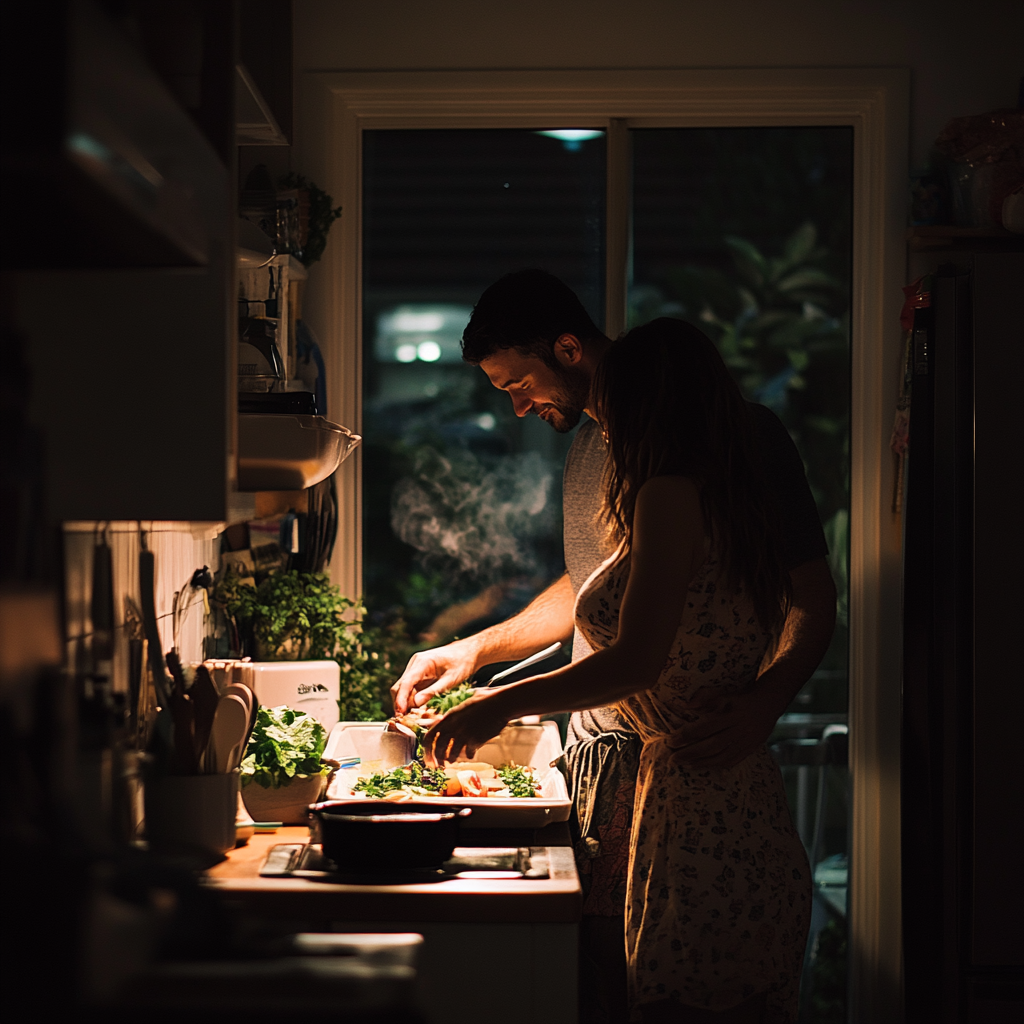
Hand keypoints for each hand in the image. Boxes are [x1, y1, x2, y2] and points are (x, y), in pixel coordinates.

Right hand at [391, 640, 479, 713]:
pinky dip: (412, 700)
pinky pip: (411, 689)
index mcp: (423, 662)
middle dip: (401, 704)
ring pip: (403, 689)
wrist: (469, 652)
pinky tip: (418, 710)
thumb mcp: (452, 679)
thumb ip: (433, 691)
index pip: (406, 682)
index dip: (401, 699)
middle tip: (407, 721)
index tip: (400, 713)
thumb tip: (415, 704)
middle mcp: (415, 664)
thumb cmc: (463, 663)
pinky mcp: (419, 674)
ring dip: (406, 703)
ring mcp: (416, 668)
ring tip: (414, 718)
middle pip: (400, 687)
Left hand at [422, 689, 511, 765]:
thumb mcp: (465, 705)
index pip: (430, 736)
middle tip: (439, 765)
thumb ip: (454, 715)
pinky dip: (469, 756)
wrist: (501, 703)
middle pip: (438, 748)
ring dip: (451, 759)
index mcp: (449, 716)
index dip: (427, 750)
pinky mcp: (476, 740)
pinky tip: (471, 754)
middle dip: (437, 759)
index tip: (428, 757)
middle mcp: (454, 726)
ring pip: (452, 754)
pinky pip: (468, 754)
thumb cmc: (486, 701)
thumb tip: (445, 720)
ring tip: (453, 761)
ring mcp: (464, 733)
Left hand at [667, 688, 782, 768]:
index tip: (671, 741)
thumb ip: (705, 698)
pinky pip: (732, 761)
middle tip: (673, 758)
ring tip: (684, 764)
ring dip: (701, 762)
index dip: (688, 735)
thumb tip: (687, 706)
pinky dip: (716, 765)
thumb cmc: (741, 698)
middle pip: (712, 745)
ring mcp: (746, 741)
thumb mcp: (724, 694)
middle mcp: (739, 730)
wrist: (769, 703)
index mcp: (731, 714)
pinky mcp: (750, 749)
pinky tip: (702, 766)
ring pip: (722, 756)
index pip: (706, 727)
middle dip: (691, 753)